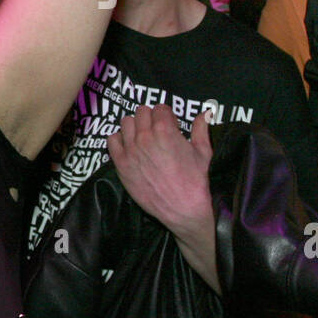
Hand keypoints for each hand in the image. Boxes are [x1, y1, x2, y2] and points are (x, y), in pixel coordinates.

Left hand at [107, 104, 213, 238]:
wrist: (184, 208)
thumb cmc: (196, 181)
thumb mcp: (204, 152)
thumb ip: (201, 128)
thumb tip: (206, 113)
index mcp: (165, 130)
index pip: (159, 108)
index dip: (167, 116)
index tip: (170, 124)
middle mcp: (145, 137)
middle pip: (141, 112)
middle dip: (151, 118)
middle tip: (158, 131)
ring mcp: (131, 150)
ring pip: (126, 122)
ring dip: (135, 126)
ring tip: (143, 137)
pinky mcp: (122, 165)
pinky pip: (112, 140)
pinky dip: (120, 140)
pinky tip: (130, 147)